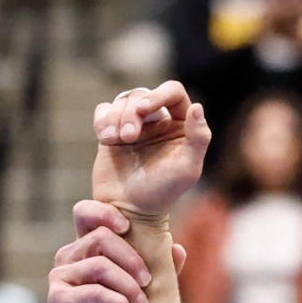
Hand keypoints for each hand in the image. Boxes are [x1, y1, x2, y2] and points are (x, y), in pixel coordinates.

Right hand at [48, 199, 187, 302]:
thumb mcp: (140, 287)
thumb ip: (158, 268)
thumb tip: (178, 249)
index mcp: (86, 246)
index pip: (86, 213)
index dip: (106, 213)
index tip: (128, 228)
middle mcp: (70, 256)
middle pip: (101, 238)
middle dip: (131, 259)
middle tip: (148, 281)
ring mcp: (61, 276)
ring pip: (100, 266)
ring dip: (128, 286)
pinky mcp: (59, 298)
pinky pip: (93, 293)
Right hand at [91, 80, 212, 221]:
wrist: (130, 209)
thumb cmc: (163, 192)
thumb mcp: (188, 168)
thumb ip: (199, 138)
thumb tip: (197, 107)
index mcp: (182, 126)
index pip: (173, 92)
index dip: (159, 94)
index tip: (145, 109)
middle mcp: (159, 121)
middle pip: (142, 95)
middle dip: (132, 112)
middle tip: (128, 137)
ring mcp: (135, 125)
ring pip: (122, 102)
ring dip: (116, 118)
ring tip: (115, 140)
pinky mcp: (112, 131)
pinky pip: (104, 111)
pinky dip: (102, 120)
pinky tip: (106, 138)